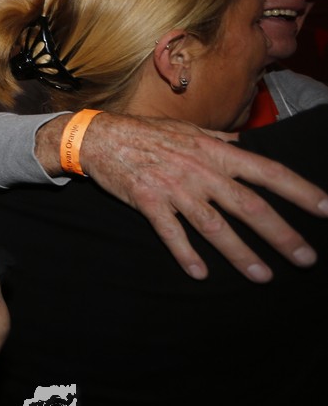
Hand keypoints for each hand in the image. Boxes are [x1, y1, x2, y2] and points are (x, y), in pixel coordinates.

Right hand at [59, 113, 327, 280]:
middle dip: (281, 234)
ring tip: (263, 276)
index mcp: (216, 152)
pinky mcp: (149, 202)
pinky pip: (172, 233)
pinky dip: (186, 254)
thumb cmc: (146, 132)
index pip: (268, 172)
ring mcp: (175, 189)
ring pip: (215, 227)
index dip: (300, 191)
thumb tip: (243, 143)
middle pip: (250, 207)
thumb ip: (219, 140)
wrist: (100, 136)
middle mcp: (201, 172)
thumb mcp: (188, 129)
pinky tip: (200, 274)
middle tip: (305, 258)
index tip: (327, 209)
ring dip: (241, 254)